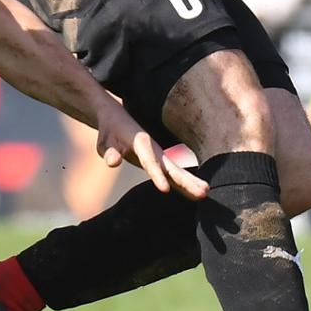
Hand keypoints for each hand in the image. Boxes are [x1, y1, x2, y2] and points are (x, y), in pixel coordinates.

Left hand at [93, 99, 207, 200]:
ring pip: (176, 171)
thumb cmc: (109, 132)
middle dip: (186, 180)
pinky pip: (174, 174)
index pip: (149, 161)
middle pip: (171, 167)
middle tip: (204, 191)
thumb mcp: (105, 142)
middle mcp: (155, 149)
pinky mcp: (160, 162)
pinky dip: (185, 182)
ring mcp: (159, 155)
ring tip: (206, 192)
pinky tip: (197, 192)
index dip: (157, 174)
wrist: (117, 118)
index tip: (165, 189)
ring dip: (191, 182)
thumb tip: (112, 162)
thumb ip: (109, 153)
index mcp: (141, 142)